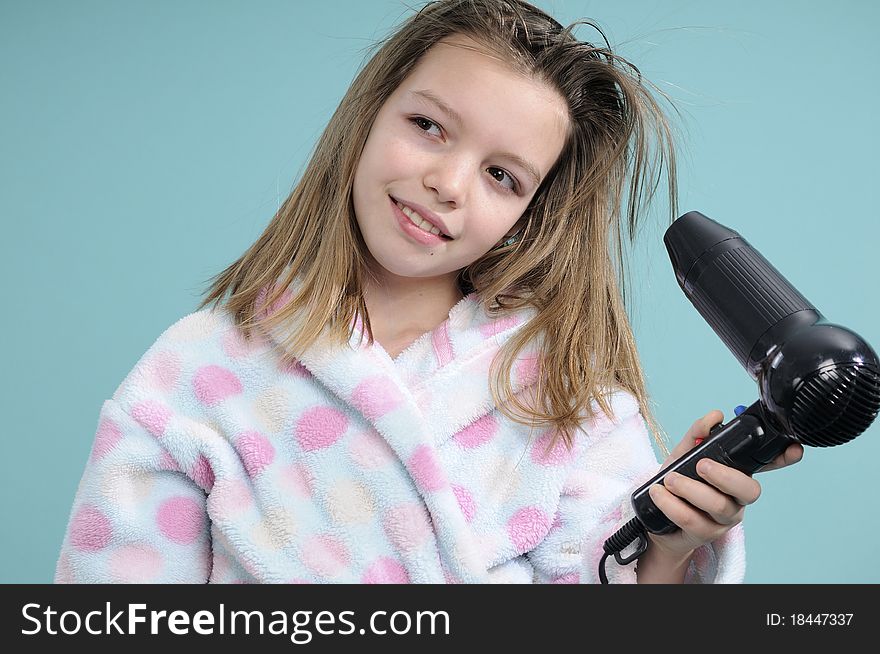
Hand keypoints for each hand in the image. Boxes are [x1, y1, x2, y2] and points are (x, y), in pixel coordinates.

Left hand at [646, 409, 804, 561]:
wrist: (656, 521)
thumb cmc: (676, 485)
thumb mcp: (682, 455)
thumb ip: (697, 435)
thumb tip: (714, 416)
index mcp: (736, 475)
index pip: (765, 466)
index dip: (782, 458)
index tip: (793, 449)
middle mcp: (736, 498)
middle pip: (749, 490)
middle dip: (725, 475)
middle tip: (700, 465)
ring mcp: (724, 519)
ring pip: (719, 506)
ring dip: (690, 489)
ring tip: (669, 479)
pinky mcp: (706, 535)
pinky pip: (692, 521)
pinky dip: (671, 504)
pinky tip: (658, 494)